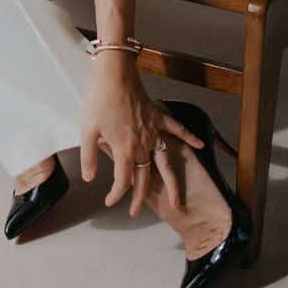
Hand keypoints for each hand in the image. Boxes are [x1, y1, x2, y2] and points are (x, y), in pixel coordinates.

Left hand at [79, 57, 203, 215]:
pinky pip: (177, 129)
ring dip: (170, 183)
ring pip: (164, 163)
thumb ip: (89, 157)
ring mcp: (153, 132)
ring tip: (176, 201)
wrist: (114, 75)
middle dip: (138, 198)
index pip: (122, 181)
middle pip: (143, 178)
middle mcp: (142, 145)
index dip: (115, 195)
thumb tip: (90, 178)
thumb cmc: (99, 100)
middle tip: (134, 213)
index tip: (109, 201)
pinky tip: (201, 145)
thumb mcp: (87, 130)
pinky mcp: (158, 117)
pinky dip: (189, 137)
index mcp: (124, 150)